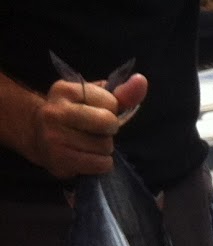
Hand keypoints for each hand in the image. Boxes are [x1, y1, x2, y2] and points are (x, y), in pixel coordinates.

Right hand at [25, 73, 147, 178]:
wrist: (38, 136)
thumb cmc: (76, 116)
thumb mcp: (96, 99)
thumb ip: (122, 93)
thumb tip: (141, 80)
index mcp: (65, 90)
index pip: (110, 101)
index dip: (111, 110)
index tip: (96, 112)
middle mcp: (55, 111)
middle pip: (107, 122)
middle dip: (109, 130)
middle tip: (95, 131)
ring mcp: (54, 136)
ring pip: (105, 146)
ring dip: (104, 149)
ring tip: (88, 144)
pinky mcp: (58, 159)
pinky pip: (100, 164)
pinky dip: (101, 164)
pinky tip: (87, 157)